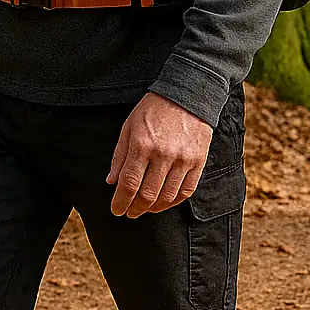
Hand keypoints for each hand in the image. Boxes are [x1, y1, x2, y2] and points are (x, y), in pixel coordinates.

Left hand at [106, 92, 213, 217]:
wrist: (186, 96)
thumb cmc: (152, 110)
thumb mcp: (129, 127)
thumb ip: (120, 156)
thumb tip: (111, 182)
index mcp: (142, 145)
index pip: (129, 183)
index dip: (121, 201)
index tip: (116, 210)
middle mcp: (163, 155)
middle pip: (148, 194)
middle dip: (135, 208)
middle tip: (129, 213)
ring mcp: (183, 160)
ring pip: (167, 197)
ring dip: (153, 208)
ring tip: (144, 209)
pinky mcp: (198, 162)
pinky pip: (186, 191)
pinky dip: (173, 202)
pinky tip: (163, 203)